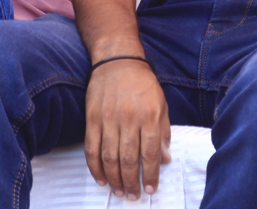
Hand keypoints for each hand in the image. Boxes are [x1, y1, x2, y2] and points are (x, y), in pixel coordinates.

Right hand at [83, 59, 170, 199]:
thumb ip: (163, 133)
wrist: (118, 62)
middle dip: (131, 182)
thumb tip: (165, 159)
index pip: (150, 153)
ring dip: (114, 179)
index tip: (150, 188)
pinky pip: (92, 149)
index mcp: (149, 116)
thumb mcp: (161, 105)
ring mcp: (108, 120)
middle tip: (134, 196)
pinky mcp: (92, 119)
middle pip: (128, 159)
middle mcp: (128, 120)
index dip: (150, 174)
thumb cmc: (143, 84)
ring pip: (109, 158)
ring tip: (120, 191)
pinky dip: (95, 167)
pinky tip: (101, 179)